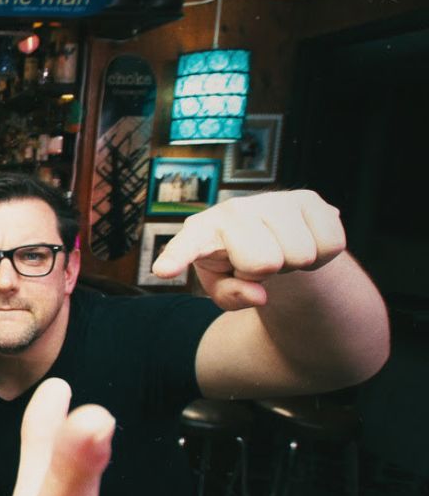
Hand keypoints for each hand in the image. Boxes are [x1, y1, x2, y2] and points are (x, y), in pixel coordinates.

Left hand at [151, 190, 345, 309]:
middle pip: (264, 262)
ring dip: (294, 263)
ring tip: (278, 252)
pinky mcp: (307, 199)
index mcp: (201, 233)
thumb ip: (231, 296)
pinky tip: (302, 242)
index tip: (163, 271)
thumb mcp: (225, 288)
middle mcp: (232, 210)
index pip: (189, 245)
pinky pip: (331, 243)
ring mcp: (270, 200)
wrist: (272, 240)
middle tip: (258, 264)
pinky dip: (322, 254)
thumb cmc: (236, 265)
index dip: (178, 257)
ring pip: (301, 254)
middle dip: (265, 273)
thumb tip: (258, 295)